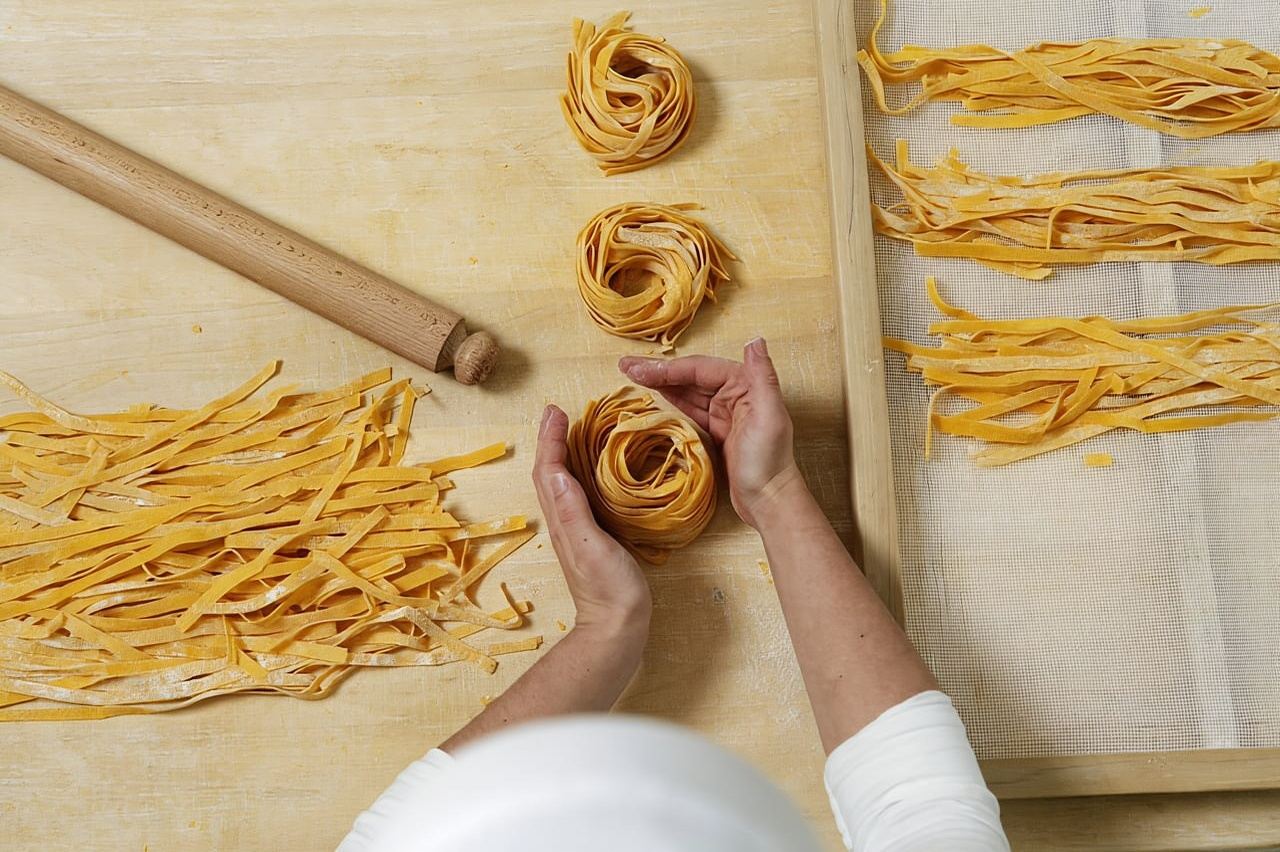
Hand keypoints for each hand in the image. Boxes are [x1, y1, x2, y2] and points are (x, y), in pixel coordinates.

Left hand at [532, 404, 651, 641]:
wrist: (617, 627)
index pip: (549, 471)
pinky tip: (591, 473)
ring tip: (570, 433)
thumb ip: (574, 512)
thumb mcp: (592, 547)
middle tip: (558, 414)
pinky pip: (576, 497)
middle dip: (551, 440)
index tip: (556, 412)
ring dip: (561, 454)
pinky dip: (578, 475)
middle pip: (549, 473)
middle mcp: (563, 522)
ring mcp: (575, 531)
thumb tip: (557, 474)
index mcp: (563, 519)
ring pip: (560, 484)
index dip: (551, 440)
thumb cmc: (609, 589)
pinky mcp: (590, 538)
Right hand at [619, 337, 801, 529]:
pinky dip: (672, 400)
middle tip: (625, 366)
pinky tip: (656, 394)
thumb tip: (755, 340)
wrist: (769, 500)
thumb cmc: (769, 460)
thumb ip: (763, 376)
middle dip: (658, 371)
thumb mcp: (769, 416)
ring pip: (688, 391)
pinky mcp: (718, 432)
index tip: (637, 368)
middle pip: (691, 376)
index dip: (668, 367)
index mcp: (746, 384)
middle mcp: (736, 394)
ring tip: (632, 375)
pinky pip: (690, 409)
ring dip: (661, 382)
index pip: (700, 369)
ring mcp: (725, 413)